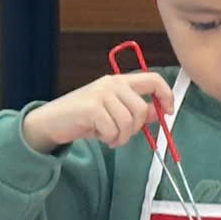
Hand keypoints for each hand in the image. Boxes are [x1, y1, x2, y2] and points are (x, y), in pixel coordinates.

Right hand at [22, 71, 173, 152]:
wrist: (52, 121)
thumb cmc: (84, 117)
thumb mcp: (113, 112)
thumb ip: (135, 110)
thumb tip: (159, 112)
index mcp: (120, 81)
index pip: (153, 80)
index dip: (166, 95)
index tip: (168, 112)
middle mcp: (112, 83)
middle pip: (141, 108)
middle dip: (136, 128)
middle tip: (122, 134)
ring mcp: (101, 94)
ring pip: (128, 122)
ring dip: (121, 137)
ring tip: (110, 137)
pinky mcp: (91, 108)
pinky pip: (113, 130)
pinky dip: (110, 139)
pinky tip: (101, 137)